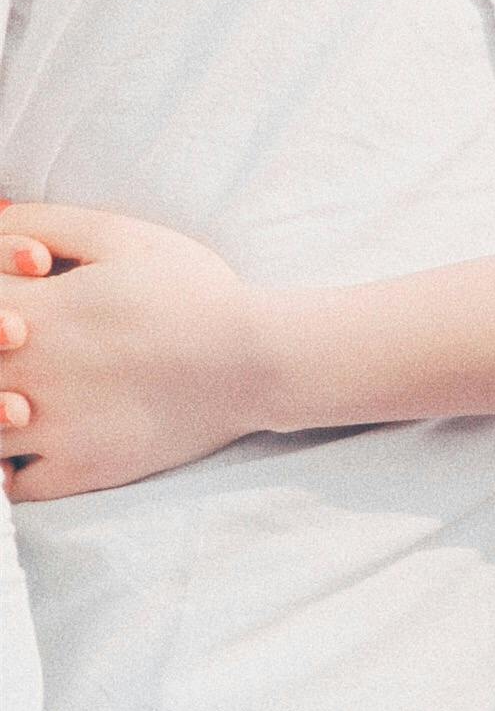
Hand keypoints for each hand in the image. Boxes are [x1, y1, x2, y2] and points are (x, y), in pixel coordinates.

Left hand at [0, 203, 272, 500]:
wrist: (254, 359)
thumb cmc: (193, 292)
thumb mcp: (121, 236)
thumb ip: (43, 222)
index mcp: (35, 312)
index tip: (12, 313)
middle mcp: (31, 373)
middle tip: (18, 358)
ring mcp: (53, 430)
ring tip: (17, 405)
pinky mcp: (79, 470)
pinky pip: (13, 489)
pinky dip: (7, 475)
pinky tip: (21, 452)